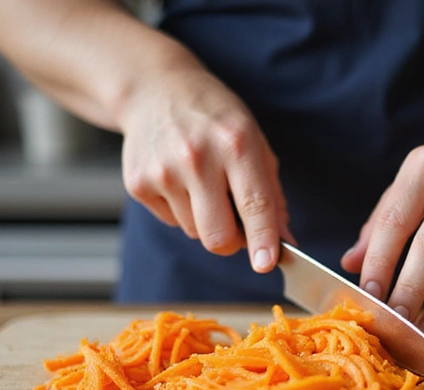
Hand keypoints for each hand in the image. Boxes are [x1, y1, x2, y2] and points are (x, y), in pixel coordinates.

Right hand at [118, 67, 293, 271]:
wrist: (155, 90)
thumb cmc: (215, 119)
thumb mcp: (254, 141)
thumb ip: (272, 195)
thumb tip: (285, 242)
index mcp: (236, 143)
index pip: (255, 204)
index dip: (262, 239)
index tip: (266, 263)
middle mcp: (197, 158)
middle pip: (218, 236)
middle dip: (232, 242)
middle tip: (237, 225)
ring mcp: (163, 172)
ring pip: (195, 232)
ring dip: (206, 221)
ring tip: (203, 184)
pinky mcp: (138, 183)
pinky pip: (172, 222)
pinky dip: (181, 210)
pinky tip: (179, 179)